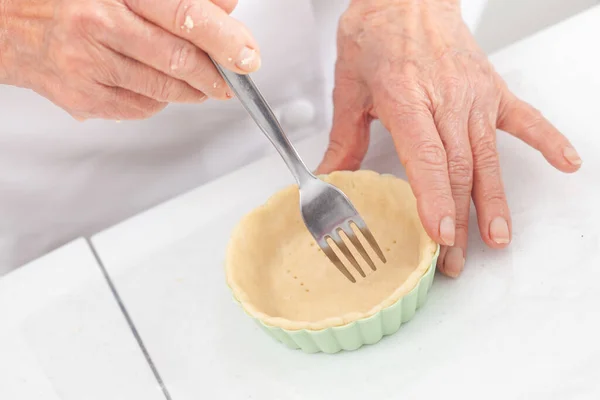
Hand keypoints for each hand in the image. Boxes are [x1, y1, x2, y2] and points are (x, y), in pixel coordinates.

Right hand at [0, 0, 259, 119]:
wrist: (3, 22)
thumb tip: (225, 6)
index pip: (185, 15)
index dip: (224, 39)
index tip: (247, 56)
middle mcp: (97, 26)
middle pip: (178, 60)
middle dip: (216, 75)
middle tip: (233, 77)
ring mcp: (86, 66)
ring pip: (163, 90)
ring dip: (193, 90)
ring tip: (202, 82)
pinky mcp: (81, 98)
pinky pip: (139, 108)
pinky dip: (160, 100)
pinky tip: (160, 87)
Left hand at [317, 0, 581, 277]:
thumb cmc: (377, 33)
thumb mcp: (350, 86)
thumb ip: (345, 137)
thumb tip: (329, 175)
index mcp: (407, 100)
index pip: (426, 158)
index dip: (435, 199)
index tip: (442, 234)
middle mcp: (446, 100)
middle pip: (457, 169)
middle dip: (458, 219)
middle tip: (454, 260)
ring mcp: (474, 96)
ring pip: (486, 157)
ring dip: (493, 201)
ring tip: (498, 237)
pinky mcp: (491, 89)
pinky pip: (524, 118)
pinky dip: (546, 140)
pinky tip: (565, 163)